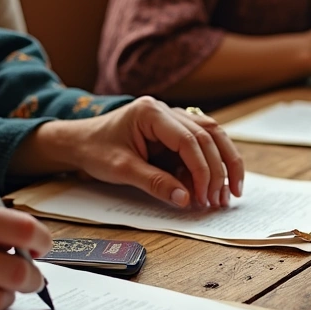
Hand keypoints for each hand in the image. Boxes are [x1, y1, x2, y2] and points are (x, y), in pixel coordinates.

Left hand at [15, 97, 245, 210]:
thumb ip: (155, 183)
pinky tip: (218, 184)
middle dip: (219, 170)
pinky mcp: (175, 132)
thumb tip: (185, 199)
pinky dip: (212, 164)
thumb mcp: (122, 170)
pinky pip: (203, 145)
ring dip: (225, 164)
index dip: (202, 169)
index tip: (205, 195)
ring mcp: (173, 119)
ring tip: (231, 192)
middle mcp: (167, 110)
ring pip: (213, 136)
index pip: (189, 139)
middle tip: (221, 199)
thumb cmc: (95, 150)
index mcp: (151, 112)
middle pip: (208, 135)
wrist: (79, 142)